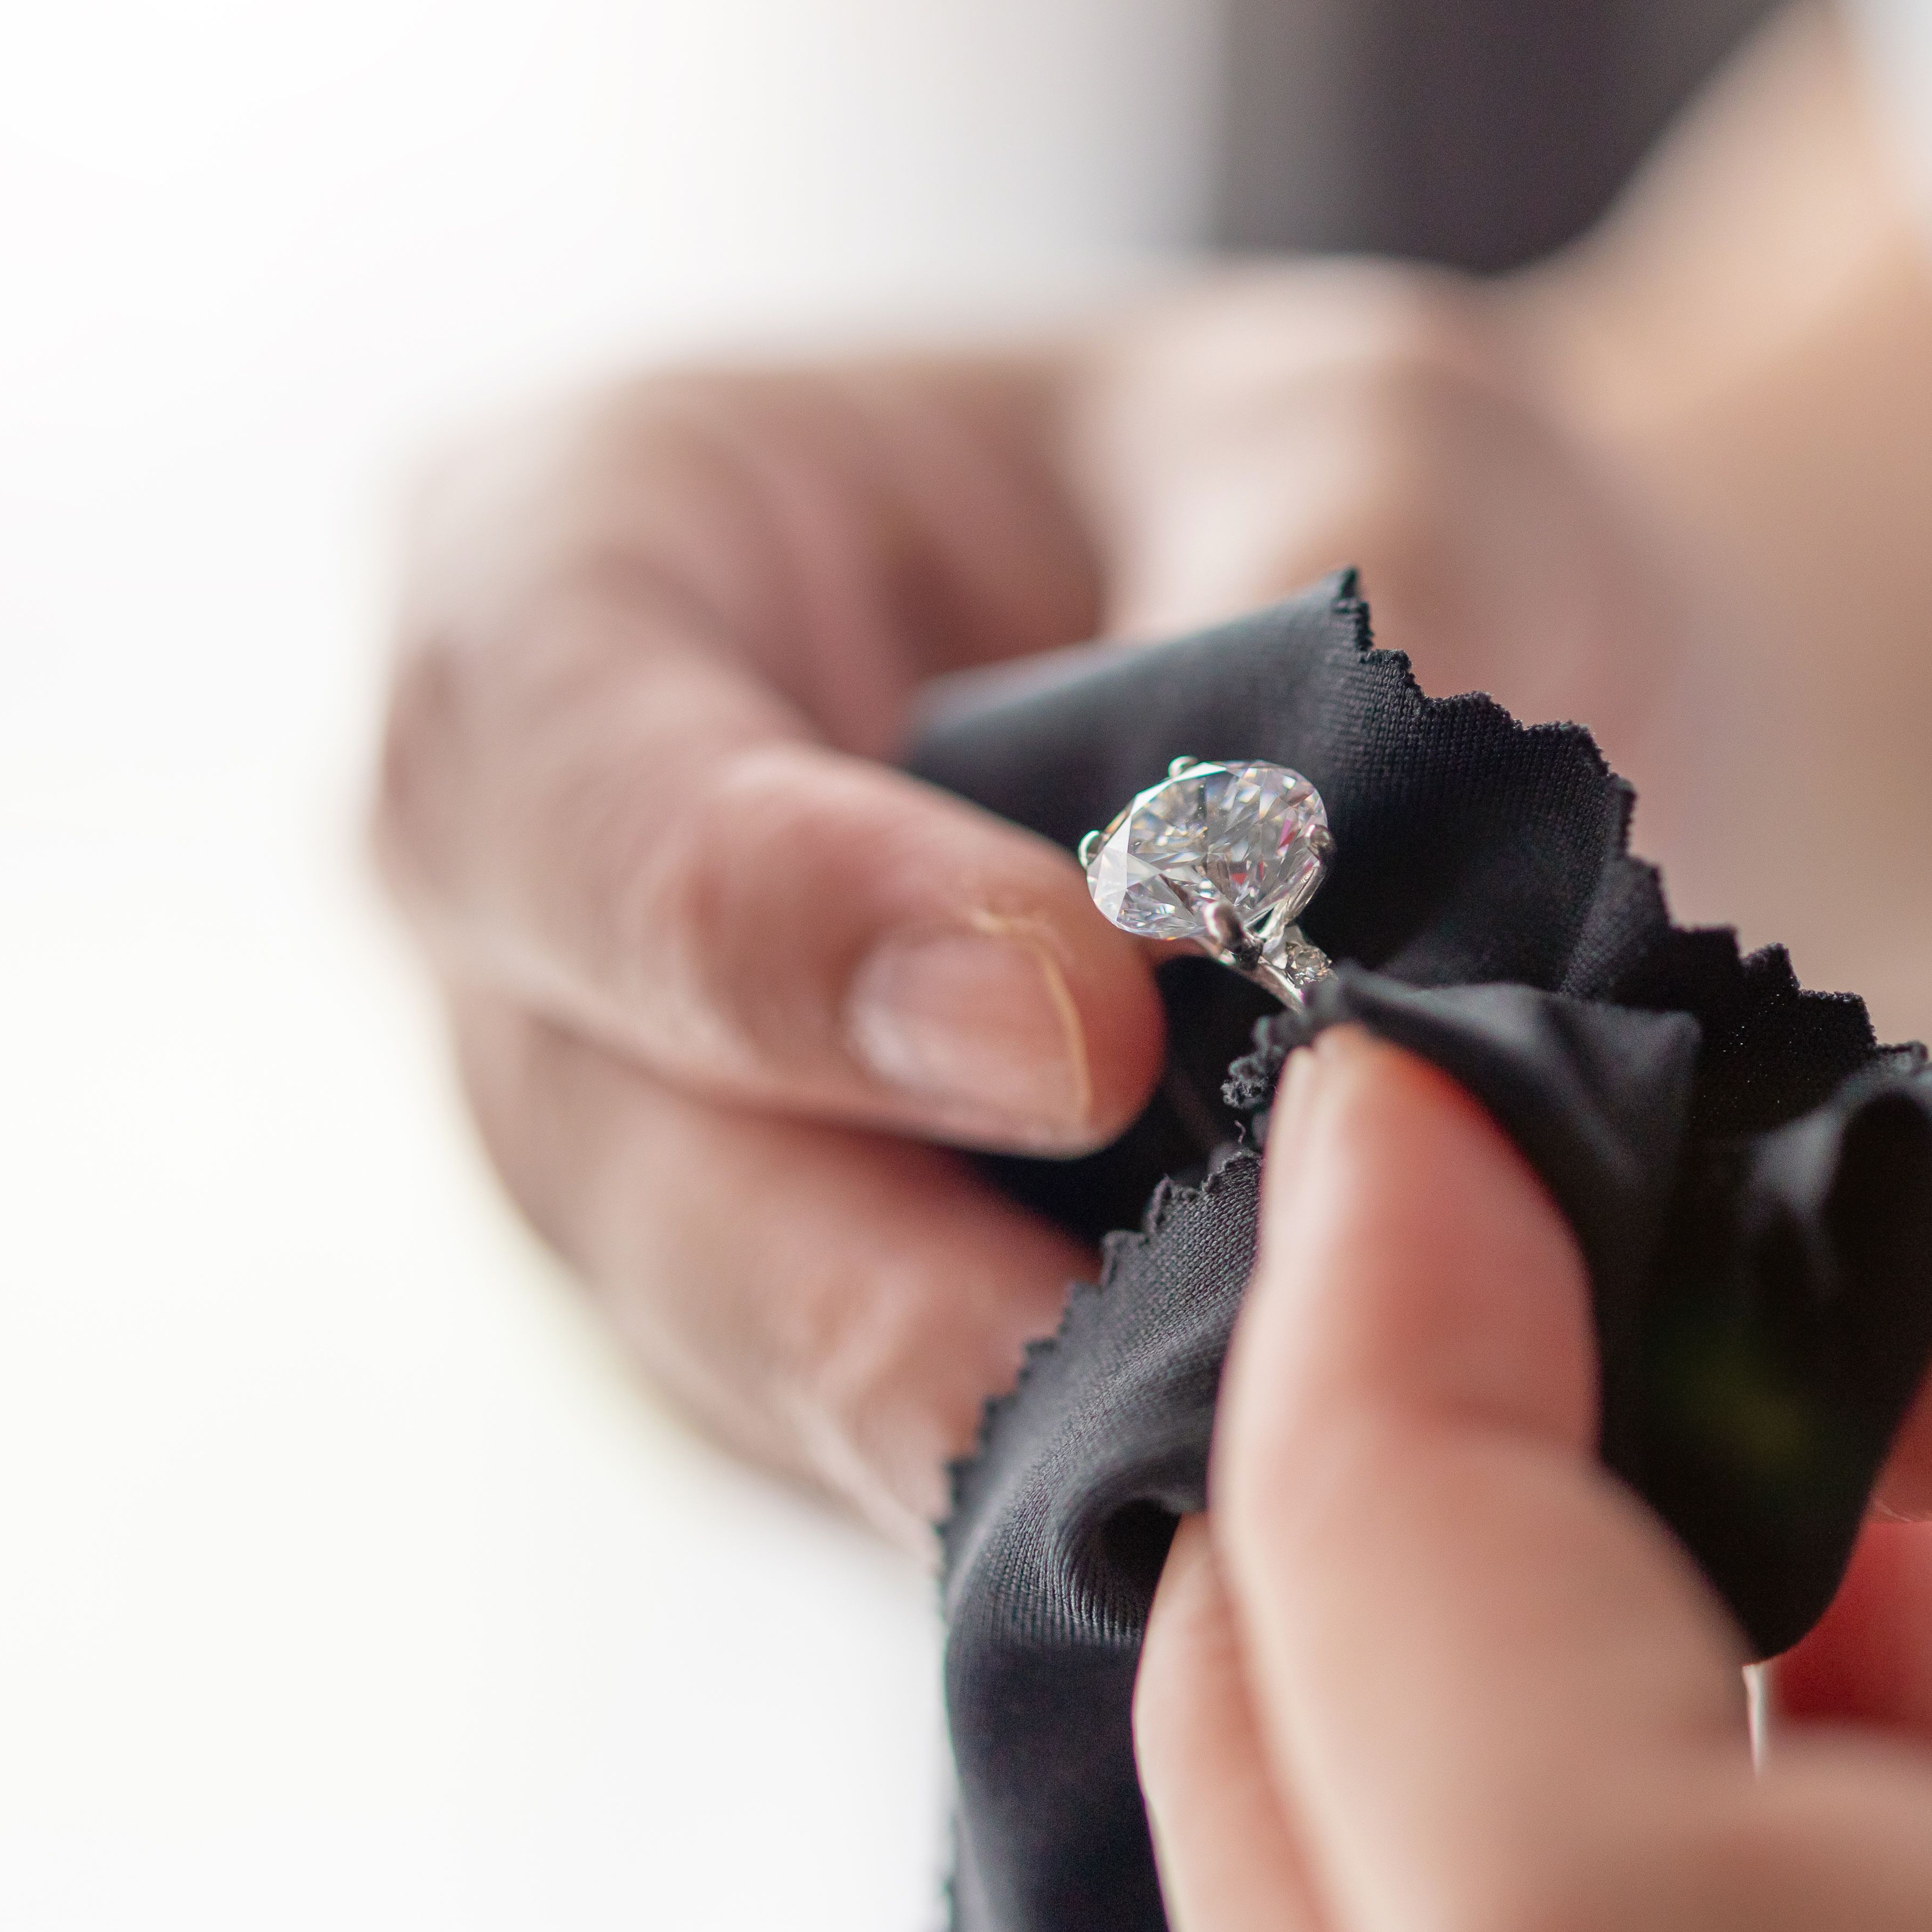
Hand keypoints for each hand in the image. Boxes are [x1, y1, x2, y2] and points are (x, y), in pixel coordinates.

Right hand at [372, 271, 1681, 1551]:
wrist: (1399, 652)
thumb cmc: (1318, 488)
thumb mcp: (1358, 446)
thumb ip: (1317, 627)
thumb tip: (1275, 909)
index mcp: (568, 559)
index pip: (592, 787)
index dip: (808, 939)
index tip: (1083, 1042)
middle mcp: (532, 876)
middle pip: (610, 1124)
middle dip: (871, 1266)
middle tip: (1147, 1364)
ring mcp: (625, 1111)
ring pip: (719, 1326)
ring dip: (962, 1413)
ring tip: (1221, 1465)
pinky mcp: (762, 1295)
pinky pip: (844, 1423)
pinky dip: (1025, 1465)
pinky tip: (1208, 1485)